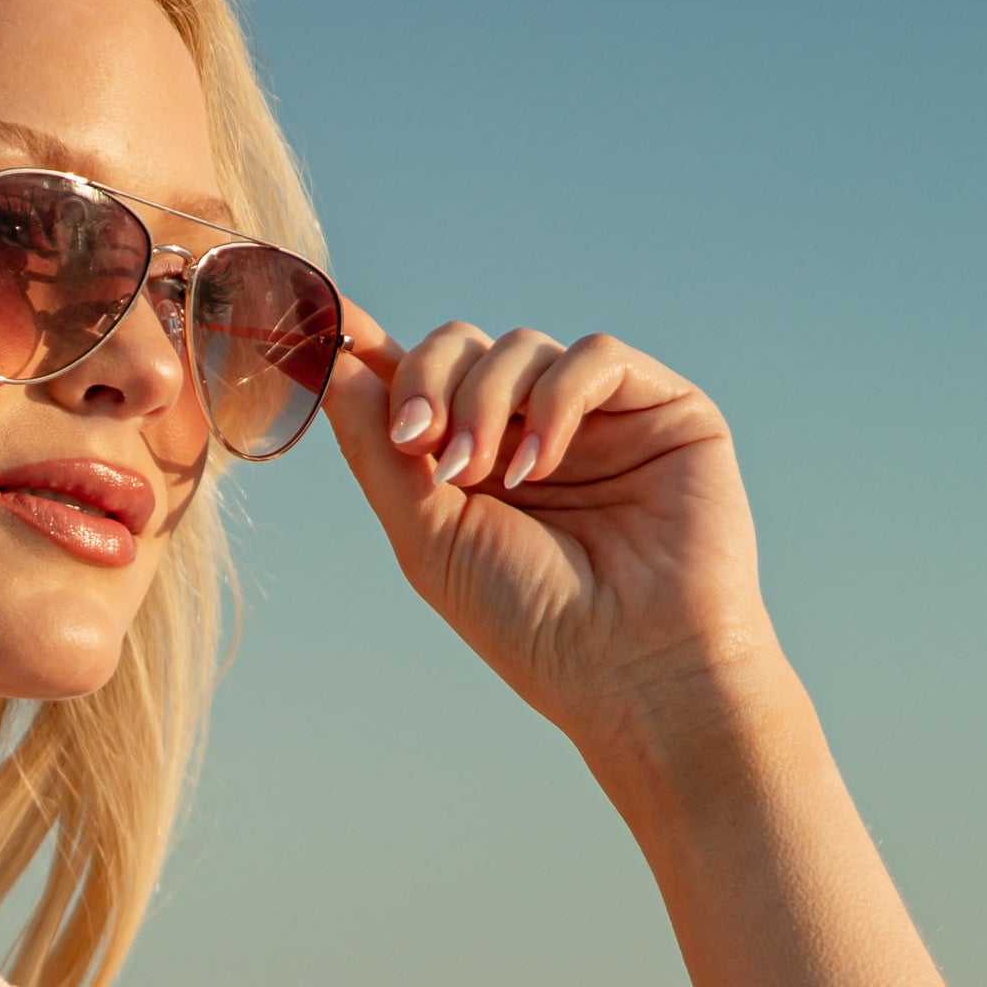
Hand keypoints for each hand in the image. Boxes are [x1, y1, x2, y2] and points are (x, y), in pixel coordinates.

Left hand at [325, 308, 787, 769]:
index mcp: (473, 464)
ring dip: (487, 400)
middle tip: (420, 443)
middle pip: (461, 347)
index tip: (324, 319)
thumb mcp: (427, 538)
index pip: (416, 382)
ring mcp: (597, 417)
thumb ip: (377, 451)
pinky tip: (539, 465)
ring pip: (521, 344)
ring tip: (487, 476)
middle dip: (429, 382)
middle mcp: (531, 432)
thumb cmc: (531, 623)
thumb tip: (334, 364)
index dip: (368, 346)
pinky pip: (595, 355)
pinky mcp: (662, 407)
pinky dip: (555, 399)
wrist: (632, 667)